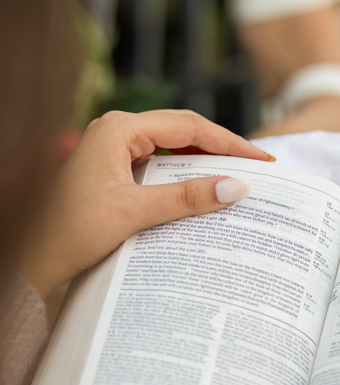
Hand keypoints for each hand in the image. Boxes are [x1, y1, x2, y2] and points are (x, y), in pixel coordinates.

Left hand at [19, 109, 273, 297]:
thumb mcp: (134, 213)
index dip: (229, 142)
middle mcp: (114, 131)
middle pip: (182, 133)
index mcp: (118, 128)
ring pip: (171, 151)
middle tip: (258, 168)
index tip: (262, 158)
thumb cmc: (70, 232)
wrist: (32, 258)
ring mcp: (112, 151)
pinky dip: (183, 180)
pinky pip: (158, 168)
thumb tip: (236, 187)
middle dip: (221, 151)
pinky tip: (202, 195)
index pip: (188, 126)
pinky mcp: (112, 172)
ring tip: (238, 180)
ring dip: (203, 165)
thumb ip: (186, 198)